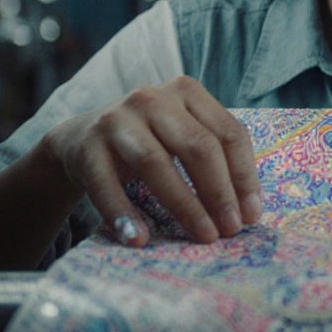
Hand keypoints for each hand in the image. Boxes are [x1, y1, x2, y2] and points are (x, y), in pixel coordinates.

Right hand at [38, 75, 261, 246]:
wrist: (79, 139)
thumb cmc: (148, 141)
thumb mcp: (181, 135)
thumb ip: (214, 158)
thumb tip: (248, 209)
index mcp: (187, 91)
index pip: (229, 134)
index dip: (244, 176)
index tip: (252, 215)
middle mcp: (153, 98)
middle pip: (198, 146)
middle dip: (219, 192)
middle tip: (230, 230)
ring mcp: (117, 119)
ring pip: (156, 163)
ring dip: (184, 205)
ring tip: (202, 236)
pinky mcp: (87, 146)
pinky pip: (107, 184)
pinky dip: (123, 214)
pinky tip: (139, 239)